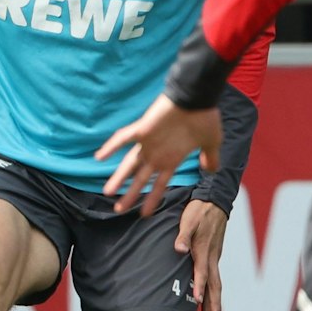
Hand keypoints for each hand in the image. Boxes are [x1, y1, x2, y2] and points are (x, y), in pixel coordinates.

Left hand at [96, 94, 221, 216]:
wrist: (198, 96)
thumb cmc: (204, 118)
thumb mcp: (211, 142)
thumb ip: (210, 157)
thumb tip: (212, 170)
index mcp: (171, 159)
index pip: (159, 184)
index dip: (152, 199)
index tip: (144, 214)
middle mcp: (157, 153)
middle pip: (140, 178)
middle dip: (130, 194)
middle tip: (118, 209)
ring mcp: (149, 143)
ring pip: (129, 164)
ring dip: (119, 178)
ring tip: (107, 192)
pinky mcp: (143, 130)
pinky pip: (123, 138)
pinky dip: (111, 146)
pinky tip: (99, 156)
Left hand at [176, 199, 227, 310]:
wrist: (215, 201)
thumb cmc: (198, 211)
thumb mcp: (187, 221)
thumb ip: (182, 236)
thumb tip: (179, 249)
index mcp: (203, 250)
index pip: (202, 273)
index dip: (200, 288)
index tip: (199, 303)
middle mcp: (211, 256)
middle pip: (214, 283)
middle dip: (214, 301)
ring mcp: (215, 255)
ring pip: (216, 281)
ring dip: (215, 298)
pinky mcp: (215, 253)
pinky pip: (215, 274)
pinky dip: (214, 287)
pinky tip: (211, 293)